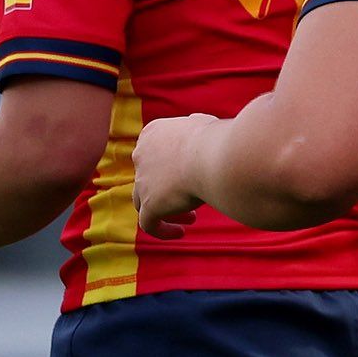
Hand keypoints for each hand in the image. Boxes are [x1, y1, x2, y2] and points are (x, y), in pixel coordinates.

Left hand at [132, 114, 217, 238]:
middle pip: (147, 178)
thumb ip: (194, 126)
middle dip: (168, 188)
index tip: (189, 174)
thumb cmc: (216, 139)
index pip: (152, 153)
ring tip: (191, 217)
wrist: (216, 156)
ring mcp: (142, 181)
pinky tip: (180, 233)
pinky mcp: (150, 204)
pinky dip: (162, 230)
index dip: (169, 167)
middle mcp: (141, 155)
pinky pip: (149, 224)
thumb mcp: (204, 123)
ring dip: (165, 209)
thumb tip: (196, 124)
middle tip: (191, 196)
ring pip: (143, 201)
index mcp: (151, 134)